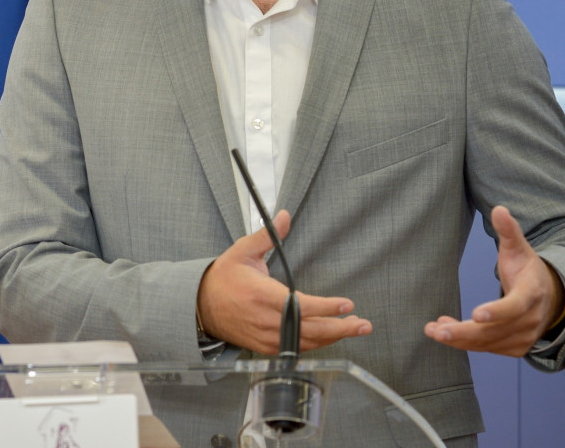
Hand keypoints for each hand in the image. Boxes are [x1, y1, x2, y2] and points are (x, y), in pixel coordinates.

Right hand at [196, 210, 371, 354]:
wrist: (201, 305)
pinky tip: (330, 337)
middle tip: (363, 324)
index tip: (347, 304)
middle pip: (310, 330)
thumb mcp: (243, 250)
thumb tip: (284, 215)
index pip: (301, 305)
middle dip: (340, 328)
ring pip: (306, 342)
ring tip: (354, 329)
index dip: (327, 307)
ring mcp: (266, 337)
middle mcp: (266, 320)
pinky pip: (295, 349)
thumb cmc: (224, 277)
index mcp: (262, 295)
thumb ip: (267, 234)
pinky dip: (315, 345)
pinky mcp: (265, 347)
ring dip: (333, 337)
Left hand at [424, 205, 564, 356]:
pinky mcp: (515, 348)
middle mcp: (530, 320)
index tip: (475, 314)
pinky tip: (445, 331)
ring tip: (432, 330)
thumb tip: (499, 209)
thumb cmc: (527, 270)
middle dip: (464, 333)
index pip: (516, 306)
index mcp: (532, 294)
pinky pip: (487, 348)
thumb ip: (509, 231)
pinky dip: (465, 343)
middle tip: (437, 330)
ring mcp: (523, 337)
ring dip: (459, 339)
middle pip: (495, 331)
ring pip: (488, 343)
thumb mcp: (520, 248)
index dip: (497, 311)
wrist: (548, 298)